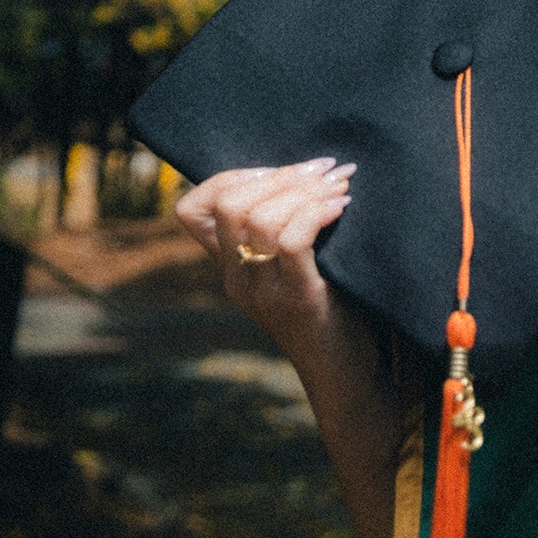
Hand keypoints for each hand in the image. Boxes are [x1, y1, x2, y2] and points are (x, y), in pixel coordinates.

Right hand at [175, 157, 355, 350]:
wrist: (346, 371)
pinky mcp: (295, 300)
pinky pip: (291, 240)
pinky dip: (317, 212)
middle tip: (325, 170)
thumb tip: (311, 166)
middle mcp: (236, 279)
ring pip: (258, 219)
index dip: (233, 176)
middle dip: (281, 175)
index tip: (285, 170)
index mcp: (230, 266)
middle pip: (229, 204)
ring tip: (339, 186)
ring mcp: (261, 292)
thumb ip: (284, 225)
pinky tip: (342, 206)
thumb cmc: (332, 304)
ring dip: (305, 191)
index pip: (192, 209)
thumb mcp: (295, 262)